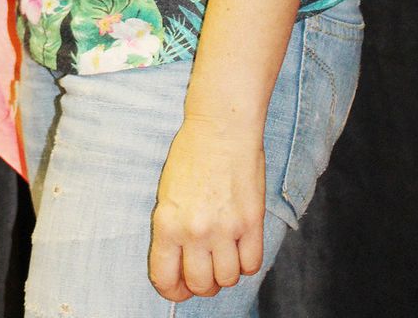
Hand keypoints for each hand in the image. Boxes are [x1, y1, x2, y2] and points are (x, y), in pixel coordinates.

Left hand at [148, 115, 265, 301]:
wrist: (220, 127)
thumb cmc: (191, 154)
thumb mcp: (167, 192)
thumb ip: (172, 229)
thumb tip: (180, 264)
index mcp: (167, 222)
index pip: (165, 278)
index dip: (172, 290)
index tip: (178, 287)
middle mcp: (195, 230)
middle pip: (200, 284)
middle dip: (202, 283)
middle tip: (204, 270)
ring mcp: (225, 228)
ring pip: (228, 279)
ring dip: (225, 274)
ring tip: (223, 256)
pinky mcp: (251, 222)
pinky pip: (252, 265)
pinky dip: (247, 264)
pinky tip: (241, 248)